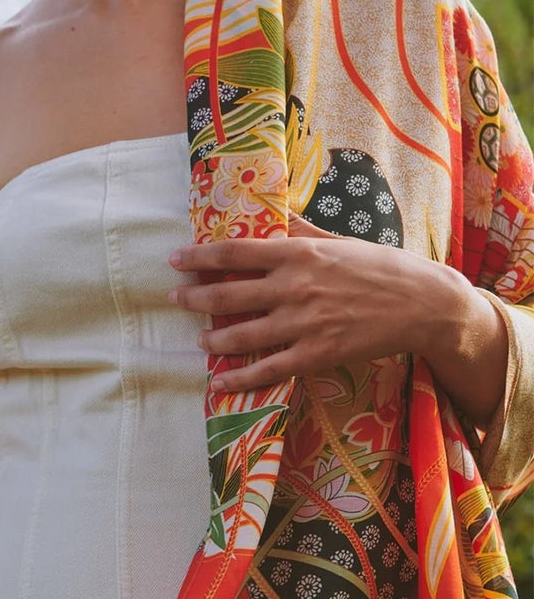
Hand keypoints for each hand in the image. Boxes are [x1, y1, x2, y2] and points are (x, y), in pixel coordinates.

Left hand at [167, 214, 473, 394]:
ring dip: (213, 337)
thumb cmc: (382, 267)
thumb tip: (272, 217)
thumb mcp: (339, 240)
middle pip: (228, 294)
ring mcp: (303, 324)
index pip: (236, 253)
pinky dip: (239, 378)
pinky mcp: (316, 355)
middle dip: (194, 298)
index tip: (175, 259)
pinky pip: (268, 370)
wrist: (425, 304)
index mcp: (299, 254)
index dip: (199, 257)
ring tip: (199, 337)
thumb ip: (301, 232)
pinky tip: (219, 381)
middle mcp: (295, 288)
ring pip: (242, 334)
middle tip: (174, 298)